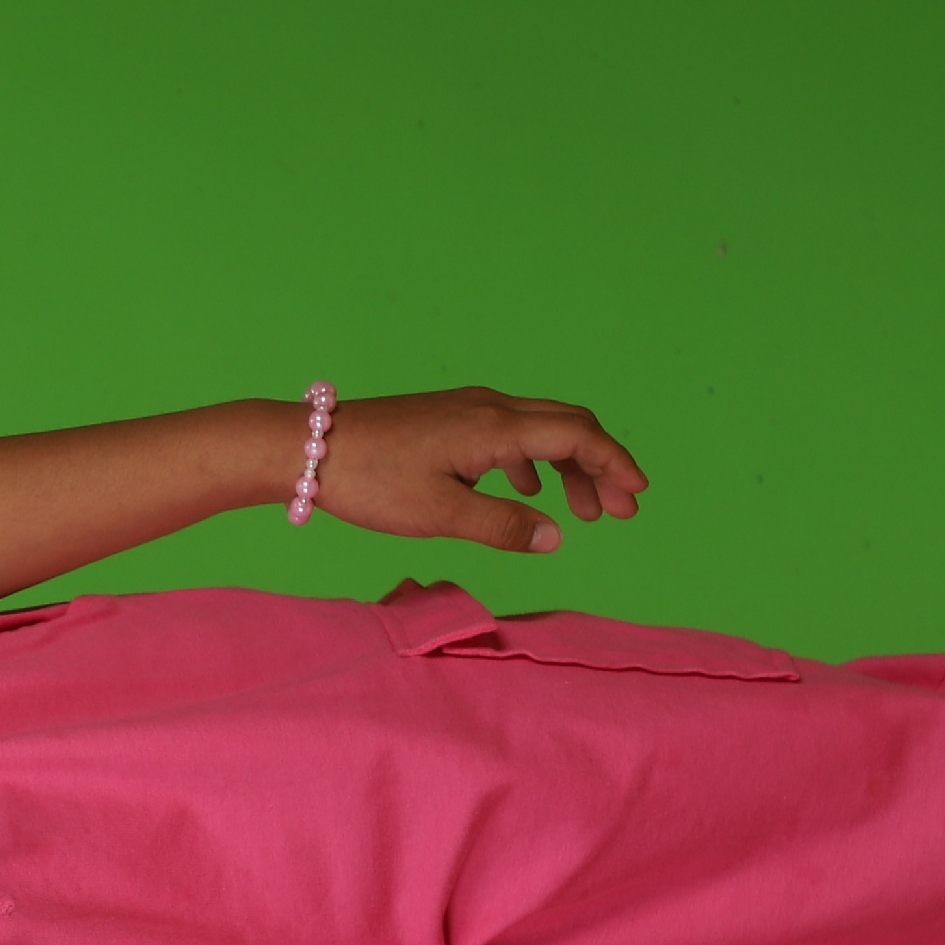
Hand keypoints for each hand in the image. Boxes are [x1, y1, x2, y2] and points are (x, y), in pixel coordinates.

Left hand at [307, 387, 646, 555]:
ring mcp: (467, 409)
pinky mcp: (447, 419)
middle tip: (620, 512)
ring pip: (538, 431)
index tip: (637, 495)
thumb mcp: (440, 515)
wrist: (307, 447)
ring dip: (567, 468)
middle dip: (600, 467)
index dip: (615, 463)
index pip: (578, 435)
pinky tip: (525, 492)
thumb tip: (554, 537)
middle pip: (567, 426)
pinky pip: (508, 434)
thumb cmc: (370, 481)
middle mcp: (489, 408)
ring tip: (581, 512)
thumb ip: (502, 527)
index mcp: (495, 427)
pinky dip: (531, 461)